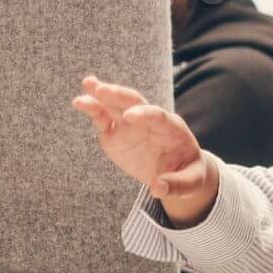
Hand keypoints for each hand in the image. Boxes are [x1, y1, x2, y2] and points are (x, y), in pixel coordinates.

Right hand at [71, 74, 218, 225]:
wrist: (178, 171)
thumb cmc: (188, 173)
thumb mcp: (191, 182)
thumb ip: (176, 185)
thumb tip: (157, 189)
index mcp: (174, 129)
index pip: (159, 117)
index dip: (145, 115)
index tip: (130, 117)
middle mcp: (151, 121)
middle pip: (136, 103)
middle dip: (120, 95)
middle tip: (102, 90)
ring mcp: (131, 125)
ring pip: (117, 106)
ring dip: (103, 94)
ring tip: (88, 83)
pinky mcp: (116, 133)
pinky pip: (104, 119)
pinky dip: (93, 110)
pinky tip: (81, 101)